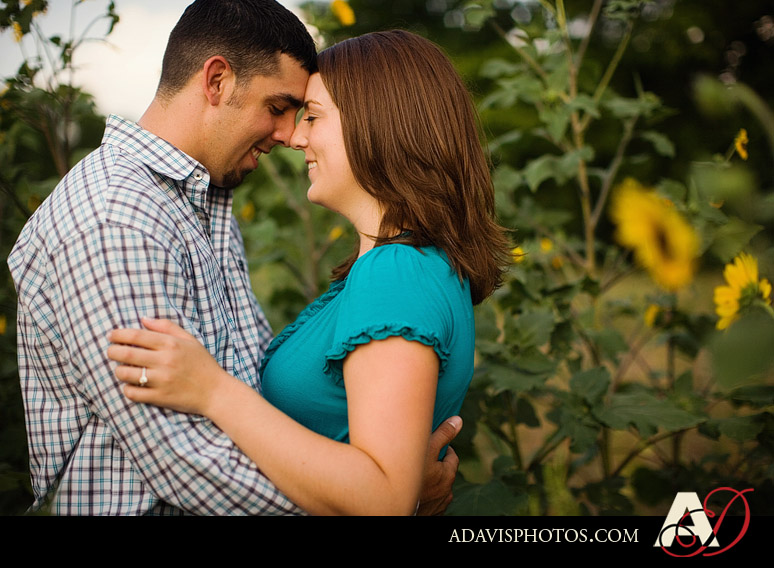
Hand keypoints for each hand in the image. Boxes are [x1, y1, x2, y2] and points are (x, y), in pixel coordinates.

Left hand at [107, 317, 230, 415]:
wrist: (216, 392)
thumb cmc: (202, 364)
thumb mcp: (189, 340)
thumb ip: (167, 327)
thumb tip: (143, 319)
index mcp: (171, 344)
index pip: (137, 335)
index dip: (119, 334)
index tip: (111, 335)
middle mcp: (165, 361)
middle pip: (127, 353)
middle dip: (112, 351)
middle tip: (111, 352)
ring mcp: (162, 380)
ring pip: (126, 374)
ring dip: (118, 370)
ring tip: (121, 369)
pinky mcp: (160, 397)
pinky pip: (133, 393)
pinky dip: (127, 389)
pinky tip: (131, 385)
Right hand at [416, 416, 461, 515]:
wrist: (393, 503)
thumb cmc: (410, 474)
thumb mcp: (427, 449)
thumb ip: (443, 434)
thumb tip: (458, 420)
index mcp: (447, 475)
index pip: (452, 458)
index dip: (444, 450)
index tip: (435, 446)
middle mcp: (446, 492)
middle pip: (445, 474)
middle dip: (437, 467)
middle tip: (424, 461)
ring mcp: (438, 505)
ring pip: (438, 490)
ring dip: (432, 483)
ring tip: (418, 478)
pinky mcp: (430, 514)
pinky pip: (431, 502)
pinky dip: (426, 497)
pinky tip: (415, 492)